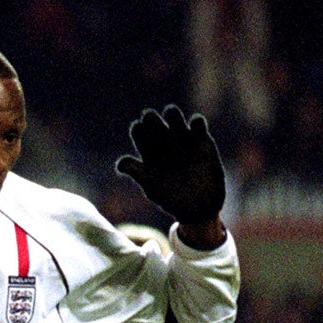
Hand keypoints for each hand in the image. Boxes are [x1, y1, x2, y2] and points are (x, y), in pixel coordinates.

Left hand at [115, 105, 226, 235]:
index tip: (144, 138)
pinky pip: (197, 122)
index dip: (139, 130)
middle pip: (153, 119)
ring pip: (173, 115)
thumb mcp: (152, 188)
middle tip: (159, 132)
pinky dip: (196, 122)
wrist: (199, 208)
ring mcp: (182, 140)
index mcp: (148, 152)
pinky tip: (195, 133)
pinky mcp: (202, 142)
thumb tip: (121, 164)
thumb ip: (137, 173)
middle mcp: (163, 143)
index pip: (139, 131)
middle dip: (152, 119)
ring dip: (172, 114)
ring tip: (177, 130)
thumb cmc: (172, 200)